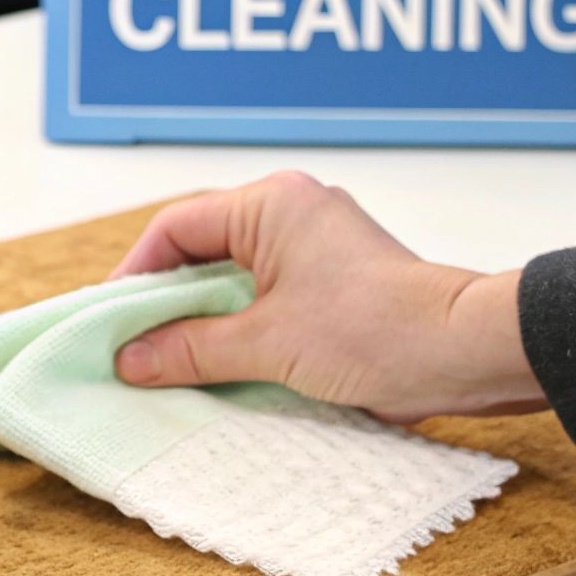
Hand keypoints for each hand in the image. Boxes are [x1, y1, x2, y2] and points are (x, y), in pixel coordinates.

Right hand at [112, 172, 546, 421]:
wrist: (466, 355)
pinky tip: (218, 372)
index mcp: (272, 203)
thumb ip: (190, 348)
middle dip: (165, 304)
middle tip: (129, 349)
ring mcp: (315, 250)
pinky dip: (239, 334)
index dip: (136, 275)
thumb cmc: (377, 331)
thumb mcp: (266, 344)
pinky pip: (265, 303)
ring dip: (202, 324)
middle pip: (202, 253)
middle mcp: (292, 213)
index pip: (176, 228)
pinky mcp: (333, 288)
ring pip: (234, 283)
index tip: (109, 322)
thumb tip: (130, 359)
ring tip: (167, 366)